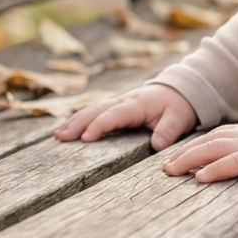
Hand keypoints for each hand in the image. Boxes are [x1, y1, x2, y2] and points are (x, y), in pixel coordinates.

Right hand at [55, 83, 196, 149]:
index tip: (86, 138)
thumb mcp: (178, 118)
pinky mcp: (114, 107)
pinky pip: (93, 112)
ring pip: (91, 109)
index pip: (114, 115)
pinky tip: (67, 129)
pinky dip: (79, 119)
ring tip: (58, 135)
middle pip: (96, 110)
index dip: (100, 125)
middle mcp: (123, 101)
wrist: (178, 91)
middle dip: (78, 123)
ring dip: (74, 121)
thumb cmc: (177, 107)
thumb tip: (157, 145)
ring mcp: (117, 103)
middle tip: (62, 137)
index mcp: (137, 104)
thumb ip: (168, 131)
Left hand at [163, 116, 237, 184]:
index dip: (197, 146)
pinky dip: (214, 168)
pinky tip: (200, 177)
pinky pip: (233, 163)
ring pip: (214, 149)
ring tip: (172, 171)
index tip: (181, 156)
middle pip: (208, 141)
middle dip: (185, 153)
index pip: (218, 136)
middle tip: (165, 167)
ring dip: (190, 160)